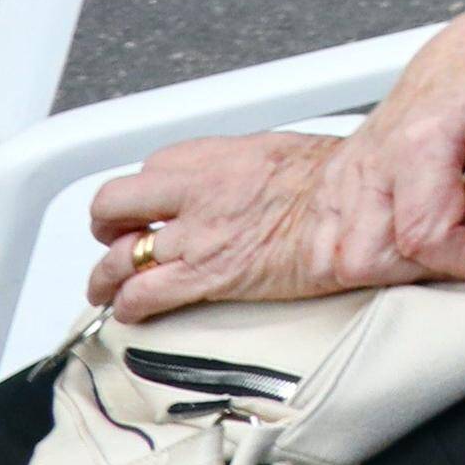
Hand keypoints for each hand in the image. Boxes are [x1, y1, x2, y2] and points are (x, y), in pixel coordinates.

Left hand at [85, 132, 386, 319]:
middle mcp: (198, 191)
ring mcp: (198, 234)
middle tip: (117, 239)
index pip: (154, 167)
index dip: (145, 191)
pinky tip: (131, 313)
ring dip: (106, 277)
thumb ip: (249, 166)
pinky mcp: (207, 275)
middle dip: (108, 225)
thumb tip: (250, 180)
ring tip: (106, 288)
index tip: (148, 206)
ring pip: (120, 257)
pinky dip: (129, 307)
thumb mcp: (285, 151)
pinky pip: (143, 294)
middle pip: (116, 203)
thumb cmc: (339, 181)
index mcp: (219, 157)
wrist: (358, 210)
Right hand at [310, 0, 464, 290]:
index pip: (422, 233)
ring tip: (438, 250)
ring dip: (387, 269)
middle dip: (419, 272)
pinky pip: (323, 245)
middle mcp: (371, 161)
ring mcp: (345, 173)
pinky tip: (403, 246)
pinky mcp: (334, 182)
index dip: (462, 261)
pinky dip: (359, 258)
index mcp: (417, 143)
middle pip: (368, 256)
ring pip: (337, 258)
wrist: (461, 52)